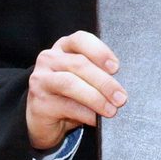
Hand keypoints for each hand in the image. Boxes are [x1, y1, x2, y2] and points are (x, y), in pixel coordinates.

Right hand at [27, 31, 125, 151]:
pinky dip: (86, 114)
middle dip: (104, 82)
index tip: (116, 68)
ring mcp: (41, 80)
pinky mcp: (39, 102)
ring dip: (96, 98)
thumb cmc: (69, 95)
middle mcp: (49, 59)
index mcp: (63, 47)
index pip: (80, 40)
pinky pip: (67, 106)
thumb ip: (98, 74)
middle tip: (121, 97)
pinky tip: (97, 120)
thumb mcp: (84, 80)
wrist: (44, 120)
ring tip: (111, 110)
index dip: (100, 52)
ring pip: (71, 83)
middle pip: (79, 64)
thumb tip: (121, 88)